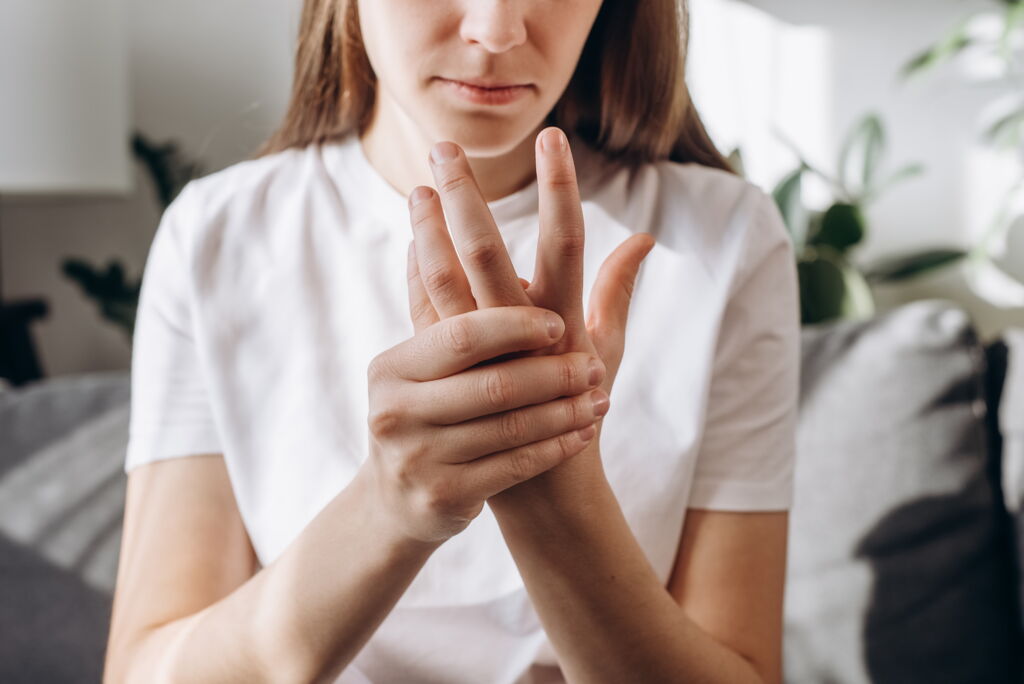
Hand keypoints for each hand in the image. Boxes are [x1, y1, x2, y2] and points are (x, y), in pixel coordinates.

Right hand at [362, 306, 607, 543]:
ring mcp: (418, 457)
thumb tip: (426, 189)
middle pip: (493, 383)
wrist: (400, 499)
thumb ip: (439, 285)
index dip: (512, 326)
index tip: (556, 322)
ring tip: (600, 397)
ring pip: (512, 427)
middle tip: (592, 365)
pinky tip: (583, 434)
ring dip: (564, 411)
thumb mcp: (428, 357)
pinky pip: (515, 466)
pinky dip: (554, 447)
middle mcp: (398, 409)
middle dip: (550, 372)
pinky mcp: (443, 496)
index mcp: (397, 365)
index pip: (461, 335)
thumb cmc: (427, 410)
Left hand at [406, 127, 654, 441]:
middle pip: (487, 252)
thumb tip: (644, 236)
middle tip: (445, 147)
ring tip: (416, 184)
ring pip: (445, 281)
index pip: (566, 241)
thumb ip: (618, 288)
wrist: (541, 486)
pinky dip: (418, 275)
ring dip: (427, 230)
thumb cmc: (580, 410)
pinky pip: (427, 314)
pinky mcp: (450, 374)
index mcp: (566, 321)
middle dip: (464, 196)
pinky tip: (412, 239)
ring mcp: (480, 355)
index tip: (553, 139)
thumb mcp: (607, 348)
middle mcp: (521, 334)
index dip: (560, 189)